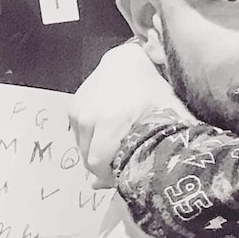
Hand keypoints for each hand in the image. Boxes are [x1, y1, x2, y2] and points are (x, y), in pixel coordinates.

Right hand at [68, 41, 190, 188]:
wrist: (129, 60)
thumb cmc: (152, 87)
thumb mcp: (166, 111)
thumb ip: (166, 140)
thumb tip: (163, 170)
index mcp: (111, 120)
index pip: (98, 162)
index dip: (109, 176)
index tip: (123, 177)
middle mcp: (89, 116)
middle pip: (89, 158)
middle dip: (104, 168)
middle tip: (122, 164)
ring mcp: (78, 111)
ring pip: (83, 148)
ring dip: (97, 154)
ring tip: (116, 147)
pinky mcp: (72, 107)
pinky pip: (78, 136)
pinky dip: (90, 141)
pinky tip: (107, 133)